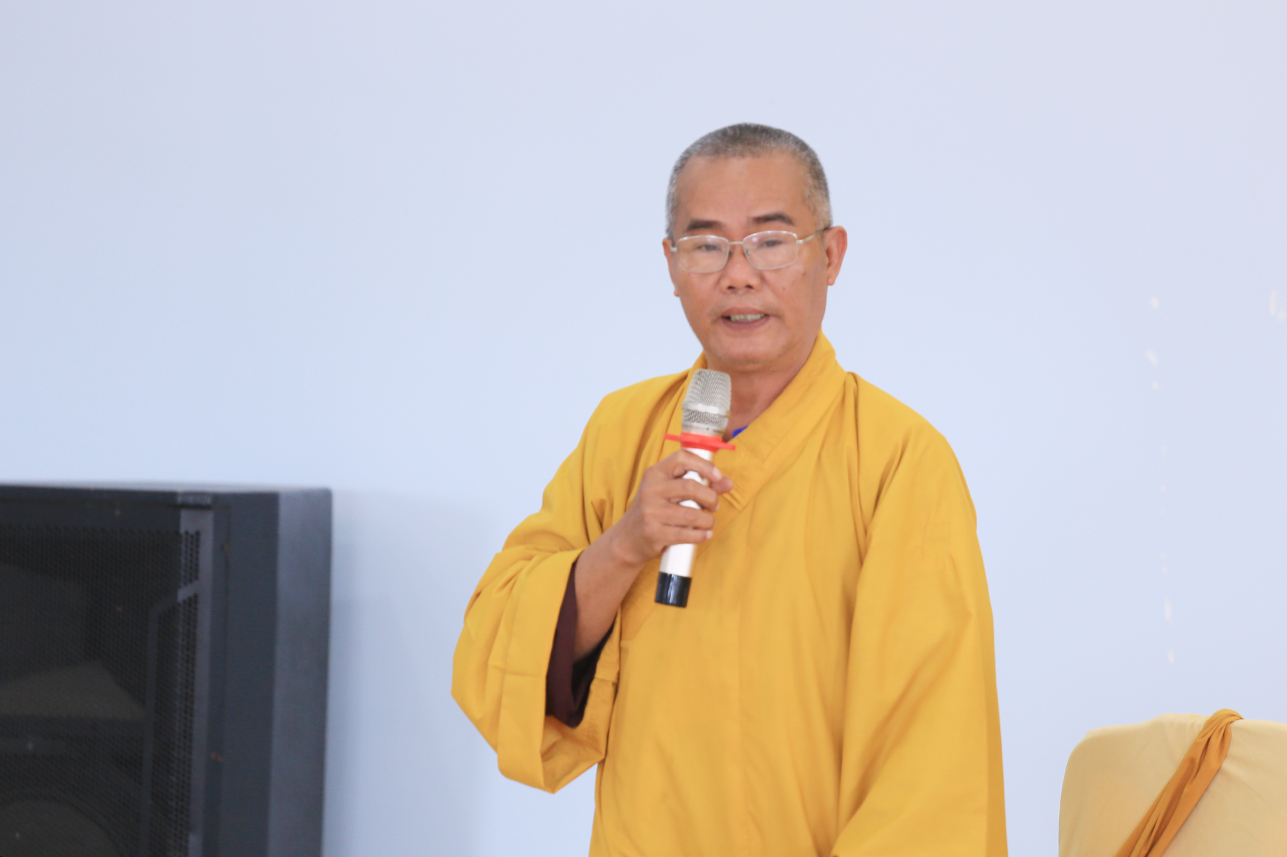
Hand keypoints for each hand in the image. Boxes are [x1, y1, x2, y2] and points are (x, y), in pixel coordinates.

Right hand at [604, 449, 734, 569]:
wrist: (627, 539)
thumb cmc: (654, 511)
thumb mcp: (670, 493)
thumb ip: (700, 485)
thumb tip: (727, 483)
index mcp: (655, 473)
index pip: (681, 458)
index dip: (704, 465)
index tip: (717, 476)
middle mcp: (650, 490)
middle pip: (690, 487)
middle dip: (710, 497)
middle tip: (714, 505)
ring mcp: (650, 512)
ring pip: (691, 514)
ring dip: (707, 520)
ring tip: (709, 522)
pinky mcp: (653, 532)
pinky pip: (685, 534)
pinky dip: (701, 535)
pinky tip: (704, 534)